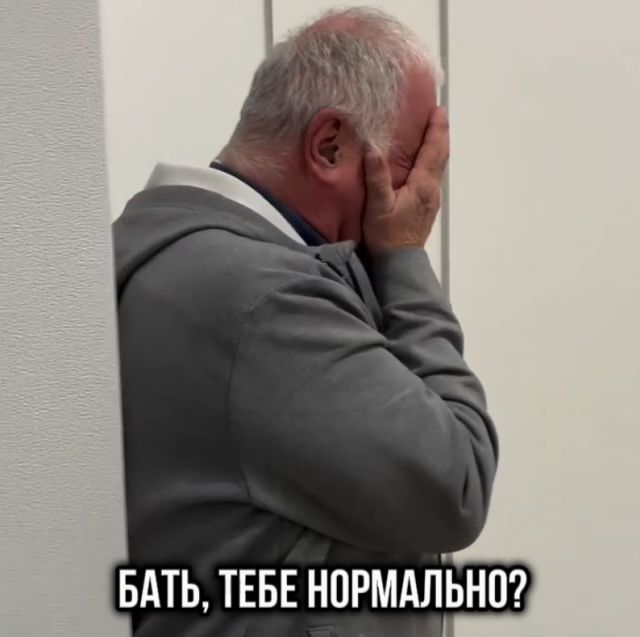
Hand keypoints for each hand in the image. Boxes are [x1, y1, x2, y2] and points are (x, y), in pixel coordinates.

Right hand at [363, 107, 449, 255]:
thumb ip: (376, 177)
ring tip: (431, 134)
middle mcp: (431, 190)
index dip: (437, 129)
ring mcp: (431, 200)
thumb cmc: (388, 236)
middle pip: (441, 156)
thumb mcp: (378, 206)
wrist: (400, 264)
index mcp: (422, 185)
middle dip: (440, 134)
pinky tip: (422, 163)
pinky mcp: (426, 208)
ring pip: (438, 167)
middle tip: (437, 115)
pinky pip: (431, 178)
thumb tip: (373, 148)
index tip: (439, 110)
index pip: (434, 150)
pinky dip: (431, 162)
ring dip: (437, 148)